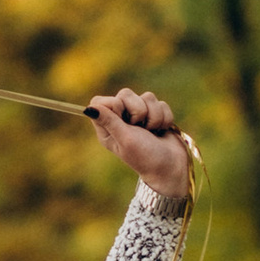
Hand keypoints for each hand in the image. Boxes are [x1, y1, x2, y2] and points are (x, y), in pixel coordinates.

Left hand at [89, 84, 194, 204]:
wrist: (171, 167)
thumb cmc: (145, 156)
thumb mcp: (125, 139)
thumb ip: (109, 120)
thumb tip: (88, 108)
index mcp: (107, 127)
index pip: (100, 101)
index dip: (114, 104)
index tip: (123, 118)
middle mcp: (121, 119)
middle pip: (125, 93)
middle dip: (138, 110)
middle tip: (139, 128)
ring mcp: (139, 116)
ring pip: (147, 97)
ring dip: (153, 117)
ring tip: (152, 132)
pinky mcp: (156, 114)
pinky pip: (161, 104)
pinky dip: (164, 119)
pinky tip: (161, 131)